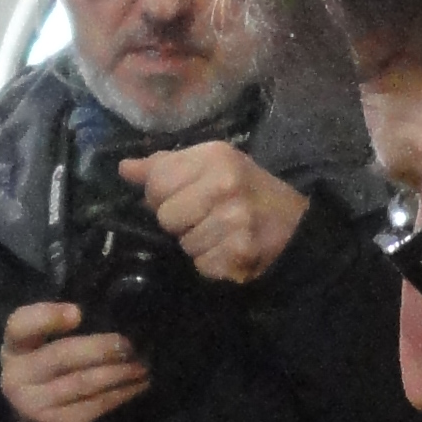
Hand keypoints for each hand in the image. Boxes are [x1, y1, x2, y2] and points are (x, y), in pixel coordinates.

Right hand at [1, 294, 148, 421]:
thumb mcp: (44, 357)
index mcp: (14, 350)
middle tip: (129, 345)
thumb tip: (114, 313)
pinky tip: (138, 386)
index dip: (46, 316)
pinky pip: (96, 404)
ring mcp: (33, 404)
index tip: (78, 313)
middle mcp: (16, 376)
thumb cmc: (51, 385)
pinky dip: (121, 393)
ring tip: (142, 365)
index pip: (20, 325)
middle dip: (100, 348)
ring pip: (84, 381)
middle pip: (61, 355)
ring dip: (119, 372)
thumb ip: (62, 336)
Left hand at [125, 141, 308, 283]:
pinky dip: (211, 262)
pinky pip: (201, 264)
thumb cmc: (249, 192)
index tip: (181, 198)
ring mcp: (233, 222)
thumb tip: (124, 169)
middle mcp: (224, 186)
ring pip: (183, 244)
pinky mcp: (238, 255)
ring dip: (197, 244)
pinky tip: (229, 250)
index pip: (157, 182)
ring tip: (221, 234)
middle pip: (166, 216)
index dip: (161, 196)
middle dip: (180, 222)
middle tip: (206, 217)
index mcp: (216, 157)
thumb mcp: (214, 166)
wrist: (297, 229)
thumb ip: (167, 165)